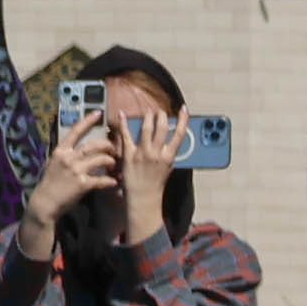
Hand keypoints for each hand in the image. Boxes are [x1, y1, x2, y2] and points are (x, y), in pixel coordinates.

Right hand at [22, 105, 122, 252]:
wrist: (44, 203)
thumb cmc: (50, 183)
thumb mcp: (54, 163)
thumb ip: (66, 154)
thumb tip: (78, 145)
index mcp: (61, 151)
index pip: (76, 131)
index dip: (88, 121)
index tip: (98, 112)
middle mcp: (68, 158)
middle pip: (95, 145)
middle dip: (108, 146)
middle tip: (113, 150)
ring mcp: (75, 171)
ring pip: (101, 159)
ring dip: (111, 161)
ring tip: (113, 165)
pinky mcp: (82, 184)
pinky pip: (102, 179)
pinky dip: (110, 181)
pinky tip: (114, 182)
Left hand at [115, 108, 174, 247]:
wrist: (143, 197)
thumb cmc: (156, 183)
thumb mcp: (168, 167)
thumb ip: (169, 151)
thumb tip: (171, 138)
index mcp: (169, 156)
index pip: (180, 134)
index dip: (183, 119)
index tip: (184, 109)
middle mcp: (157, 153)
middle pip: (162, 127)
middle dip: (162, 115)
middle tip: (160, 111)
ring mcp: (142, 153)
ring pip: (147, 128)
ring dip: (149, 116)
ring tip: (149, 112)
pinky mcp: (129, 155)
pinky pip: (126, 135)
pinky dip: (123, 123)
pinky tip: (122, 114)